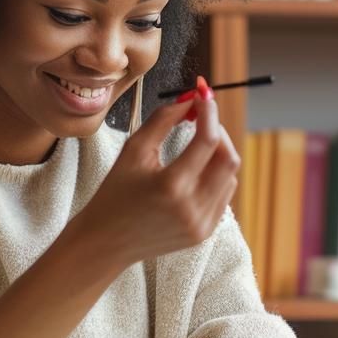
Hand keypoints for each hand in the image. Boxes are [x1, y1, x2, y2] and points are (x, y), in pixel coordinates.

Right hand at [61, 77, 239, 269]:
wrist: (107, 242)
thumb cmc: (115, 193)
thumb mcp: (133, 150)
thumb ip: (164, 119)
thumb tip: (191, 99)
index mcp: (171, 186)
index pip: (208, 140)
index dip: (209, 112)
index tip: (203, 96)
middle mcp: (192, 208)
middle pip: (229, 158)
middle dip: (219, 132)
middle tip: (202, 119)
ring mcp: (202, 224)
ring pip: (230, 177)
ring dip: (219, 154)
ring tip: (197, 144)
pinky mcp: (205, 232)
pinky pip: (224, 195)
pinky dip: (216, 177)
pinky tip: (196, 171)